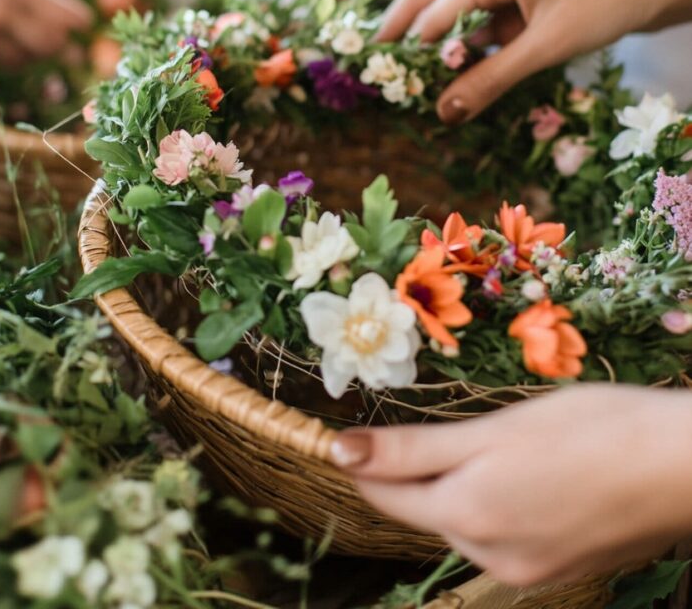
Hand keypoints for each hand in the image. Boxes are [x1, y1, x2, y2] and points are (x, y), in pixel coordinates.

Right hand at [0, 0, 92, 67]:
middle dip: (62, 47)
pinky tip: (7, 49)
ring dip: (38, 56)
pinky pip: (12, 64)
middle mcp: (8, 4)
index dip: (82, 26)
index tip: (82, 31)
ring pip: (35, 56)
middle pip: (56, 41)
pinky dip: (17, 62)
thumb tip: (77, 23)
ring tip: (28, 43)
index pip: (70, 14)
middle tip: (61, 47)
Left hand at [331, 385, 691, 585]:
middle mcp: (490, 557)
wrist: (683, 467)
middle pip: (426, 509)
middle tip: (420, 428)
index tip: (346, 434)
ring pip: (465, 521)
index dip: (363, 461)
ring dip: (457, 487)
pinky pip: (504, 536)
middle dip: (414, 473)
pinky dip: (496, 504)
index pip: (387, 493)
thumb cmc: (591, 430)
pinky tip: (523, 475)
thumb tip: (340, 451)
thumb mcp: (495, 429)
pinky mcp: (560, 569)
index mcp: (467, 515)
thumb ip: (414, 447)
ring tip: (484, 446)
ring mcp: (529, 570)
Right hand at [376, 0, 691, 122]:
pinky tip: (459, 70)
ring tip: (407, 75)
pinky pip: (483, 21)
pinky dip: (467, 45)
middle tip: (371, 68)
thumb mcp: (547, 45)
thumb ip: (493, 79)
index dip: (407, 57)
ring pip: (453, 11)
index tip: (384, 93)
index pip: (430, 19)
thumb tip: (443, 113)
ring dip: (432, 41)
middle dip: (397, 33)